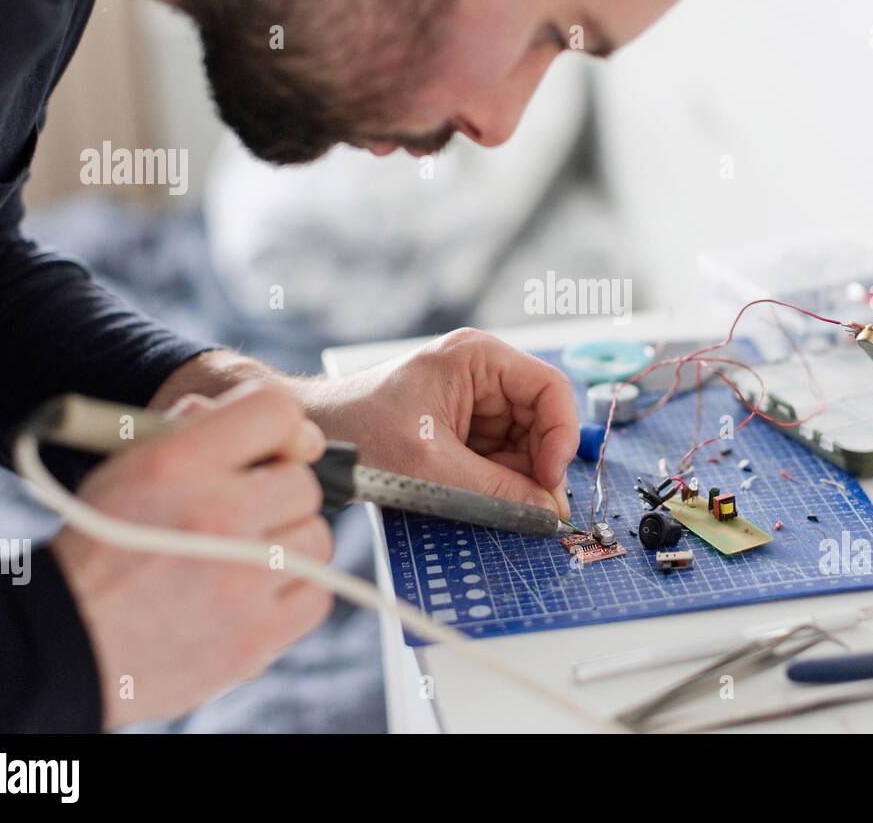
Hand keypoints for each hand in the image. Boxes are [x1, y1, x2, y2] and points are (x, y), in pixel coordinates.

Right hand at [52, 382, 333, 729]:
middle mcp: (215, 516)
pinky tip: (254, 596)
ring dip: (289, 545)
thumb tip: (271, 421)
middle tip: (247, 515)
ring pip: (317, 539)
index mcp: (176, 464)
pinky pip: (316, 597)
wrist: (60, 648)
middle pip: (304, 483)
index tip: (277, 451)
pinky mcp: (255, 638)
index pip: (276, 411)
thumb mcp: (126, 466)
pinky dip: (293, 594)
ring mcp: (241, 583)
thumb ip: (191, 429)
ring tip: (245, 558)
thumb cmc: (100, 548)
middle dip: (279, 495)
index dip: (284, 427)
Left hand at [302, 328, 578, 517]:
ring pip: (526, 449)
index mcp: (479, 358)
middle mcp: (484, 376)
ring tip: (487, 501)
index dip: (560, 436)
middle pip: (542, 423)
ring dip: (516, 481)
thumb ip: (494, 489)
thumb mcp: (429, 463)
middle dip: (537, 467)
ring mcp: (477, 406)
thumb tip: (546, 514)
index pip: (550, 389)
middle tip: (530, 509)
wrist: (313, 441)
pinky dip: (499, 486)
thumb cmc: (356, 430)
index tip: (549, 480)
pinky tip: (477, 498)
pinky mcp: (467, 435)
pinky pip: (503, 463)